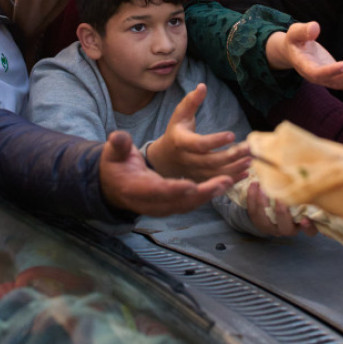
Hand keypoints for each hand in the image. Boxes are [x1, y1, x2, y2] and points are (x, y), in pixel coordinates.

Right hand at [99, 130, 232, 215]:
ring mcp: (162, 207)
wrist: (114, 185)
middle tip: (223, 181)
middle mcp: (151, 202)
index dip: (174, 189)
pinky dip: (210, 194)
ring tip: (230, 180)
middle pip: (179, 202)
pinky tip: (227, 183)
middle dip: (202, 193)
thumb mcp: (113, 153)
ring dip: (210, 194)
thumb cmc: (115, 166)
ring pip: (189, 204)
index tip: (191, 184)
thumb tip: (117, 136)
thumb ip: (118, 145)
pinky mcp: (172, 205)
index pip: (157, 190)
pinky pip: (193, 202)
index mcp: (135, 189)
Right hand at [147, 84, 249, 180]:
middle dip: (231, 156)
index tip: (232, 135)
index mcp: (181, 142)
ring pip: (215, 174)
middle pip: (210, 161)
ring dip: (234, 168)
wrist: (165, 159)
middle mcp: (187, 160)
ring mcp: (194, 173)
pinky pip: (217, 182)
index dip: (215, 141)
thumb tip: (203, 86)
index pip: (199, 144)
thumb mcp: (179, 115)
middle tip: (249, 148)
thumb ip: (191, 101)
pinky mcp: (201, 181)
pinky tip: (246, 172)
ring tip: (251, 159)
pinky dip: (233, 178)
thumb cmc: (176, 132)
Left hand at [246, 181, 317, 236]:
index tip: (305, 219)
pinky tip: (254, 185)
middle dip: (282, 213)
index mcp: (303, 224)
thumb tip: (326, 177)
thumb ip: (312, 192)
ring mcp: (272, 227)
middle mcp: (288, 229)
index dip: (308, 227)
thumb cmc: (295, 196)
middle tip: (280, 199)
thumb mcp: (306, 196)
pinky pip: (253, 213)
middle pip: (286, 227)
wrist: (272, 204)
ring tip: (263, 188)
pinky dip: (252, 198)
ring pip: (266, 220)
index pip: (310, 231)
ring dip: (263, 204)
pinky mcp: (258, 222)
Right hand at [266, 21, 342, 89]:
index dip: (332, 71)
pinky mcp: (335, 76)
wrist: (295, 51)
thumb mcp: (294, 32)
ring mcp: (327, 78)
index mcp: (304, 67)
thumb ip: (303, 31)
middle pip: (336, 82)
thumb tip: (315, 28)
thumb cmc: (295, 40)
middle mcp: (316, 77)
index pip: (318, 74)